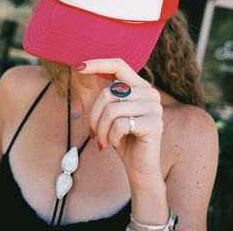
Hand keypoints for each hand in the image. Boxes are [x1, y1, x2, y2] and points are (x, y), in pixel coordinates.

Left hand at [74, 58, 164, 190]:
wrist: (139, 169)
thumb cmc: (122, 138)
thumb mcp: (111, 113)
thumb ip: (105, 94)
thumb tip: (80, 68)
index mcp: (140, 86)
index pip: (119, 65)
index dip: (98, 64)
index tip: (77, 67)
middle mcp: (150, 92)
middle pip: (109, 92)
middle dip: (94, 115)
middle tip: (93, 133)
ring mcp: (154, 107)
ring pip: (112, 110)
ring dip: (101, 129)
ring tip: (103, 141)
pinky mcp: (154, 124)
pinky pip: (120, 124)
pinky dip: (111, 137)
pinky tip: (116, 143)